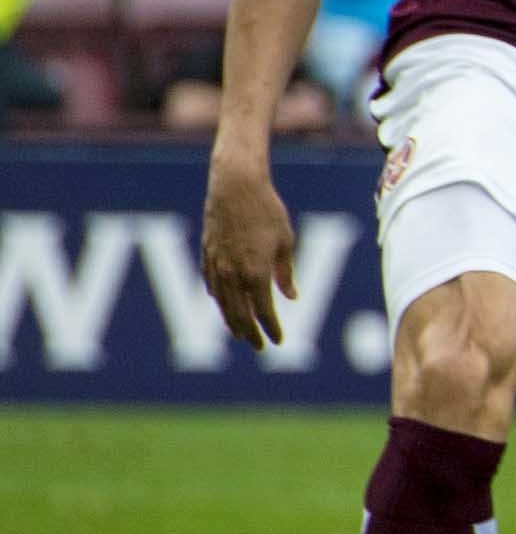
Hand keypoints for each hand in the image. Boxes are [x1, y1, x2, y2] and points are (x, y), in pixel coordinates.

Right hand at [202, 153, 296, 346]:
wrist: (235, 187)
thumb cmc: (266, 211)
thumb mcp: (285, 242)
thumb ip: (285, 273)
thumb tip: (291, 297)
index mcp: (255, 273)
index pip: (263, 312)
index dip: (271, 328)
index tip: (278, 341)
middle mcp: (232, 274)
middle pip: (239, 314)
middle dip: (250, 333)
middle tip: (259, 346)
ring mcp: (215, 266)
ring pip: (221, 304)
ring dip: (231, 321)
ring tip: (240, 334)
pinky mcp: (205, 255)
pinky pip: (210, 285)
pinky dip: (218, 299)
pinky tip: (222, 304)